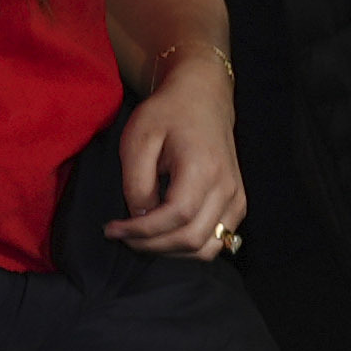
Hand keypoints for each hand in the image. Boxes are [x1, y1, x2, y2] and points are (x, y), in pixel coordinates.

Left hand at [108, 47, 246, 254]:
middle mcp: (226, 187)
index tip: (113, 229)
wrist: (203, 98)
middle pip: (192, 239)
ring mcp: (236, 198)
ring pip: (208, 248)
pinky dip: (190, 247)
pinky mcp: (237, 204)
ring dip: (172, 252)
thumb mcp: (139, 138)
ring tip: (144, 238)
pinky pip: (218, 241)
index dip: (141, 231)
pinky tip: (166, 234)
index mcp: (203, 168)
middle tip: (124, 237)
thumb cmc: (168, 114)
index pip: (176, 217)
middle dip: (152, 246)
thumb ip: (137, 181)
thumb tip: (139, 216)